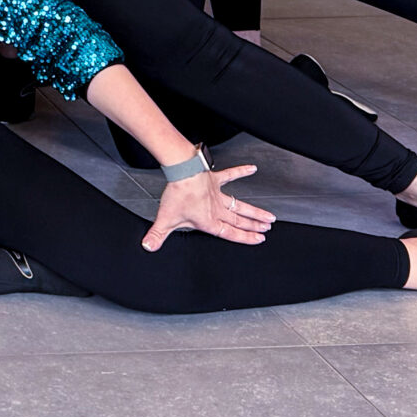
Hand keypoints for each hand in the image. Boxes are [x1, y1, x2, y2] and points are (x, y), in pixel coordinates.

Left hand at [143, 164, 274, 249]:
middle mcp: (217, 209)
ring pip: (240, 205)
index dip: (246, 238)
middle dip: (254, 226)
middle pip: (239, 220)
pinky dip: (242, 171)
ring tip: (269, 216)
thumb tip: (148, 246)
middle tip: (267, 228)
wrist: (182, 173)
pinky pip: (231, 175)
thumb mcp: (166, 220)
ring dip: (255, 211)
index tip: (259, 239)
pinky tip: (252, 169)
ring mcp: (218, 194)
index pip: (231, 233)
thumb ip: (157, 235)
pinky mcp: (215, 179)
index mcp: (209, 221)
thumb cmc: (177, 195)